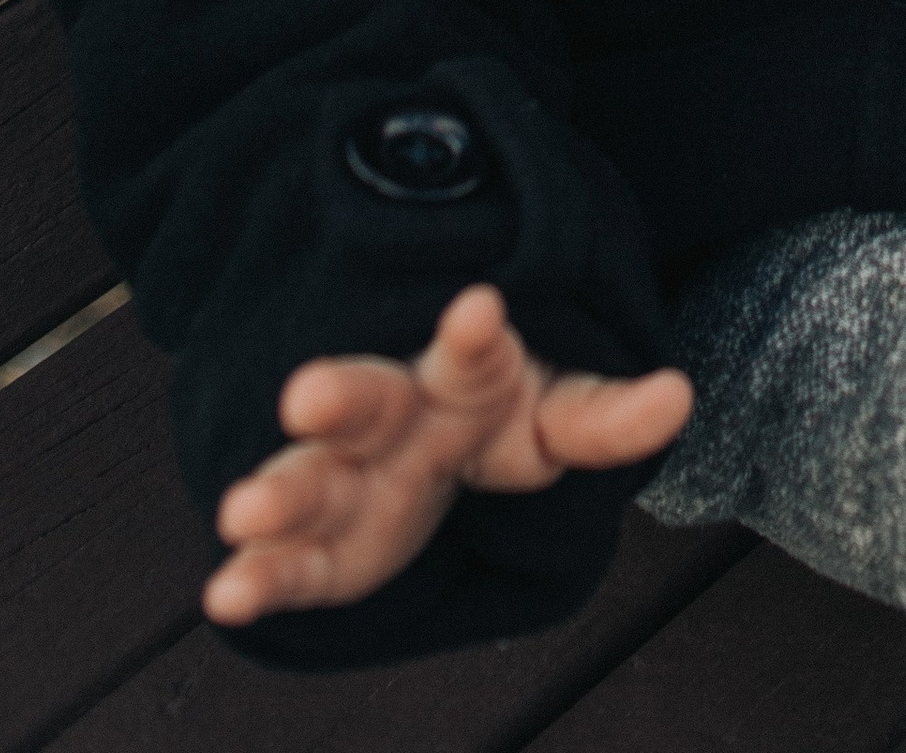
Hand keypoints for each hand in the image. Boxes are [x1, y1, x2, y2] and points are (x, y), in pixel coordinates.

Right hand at [205, 282, 692, 625]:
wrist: (423, 423)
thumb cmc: (496, 413)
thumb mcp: (557, 408)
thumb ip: (609, 415)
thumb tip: (678, 394)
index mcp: (468, 377)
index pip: (478, 354)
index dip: (479, 337)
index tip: (482, 308)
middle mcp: (397, 415)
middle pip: (371, 400)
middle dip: (342, 396)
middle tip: (307, 395)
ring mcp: (349, 475)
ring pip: (312, 475)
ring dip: (279, 492)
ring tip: (243, 513)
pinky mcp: (323, 539)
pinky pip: (290, 559)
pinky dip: (259, 576)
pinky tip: (227, 597)